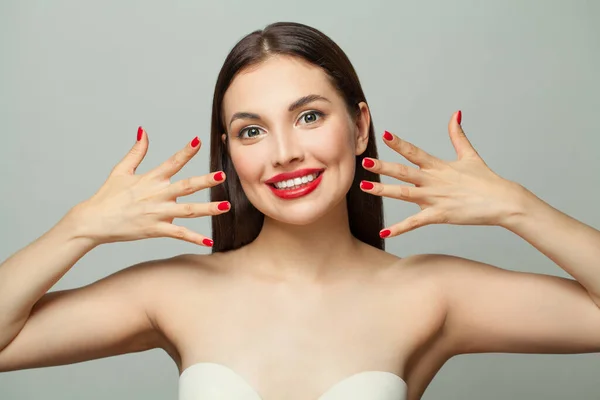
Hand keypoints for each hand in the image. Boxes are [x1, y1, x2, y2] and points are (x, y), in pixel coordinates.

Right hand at [69, 127, 228, 245]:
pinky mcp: (155, 229)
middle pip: (186, 186)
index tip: (198, 141)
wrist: (93, 221)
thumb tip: (143, 131)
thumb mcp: (121, 170)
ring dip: (208, 209)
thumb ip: (136, 151)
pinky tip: (209, 241)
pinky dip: (194, 238)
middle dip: (205, 181)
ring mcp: (157, 213)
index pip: (172, 162)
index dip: (186, 151)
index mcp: (151, 179)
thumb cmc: (107, 196)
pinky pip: (178, 233)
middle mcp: (157, 195)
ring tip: (226, 207)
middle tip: (222, 175)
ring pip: (188, 211)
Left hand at [360, 111, 523, 237]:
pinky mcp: (440, 215)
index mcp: (439, 166)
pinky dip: (399, 228)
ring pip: (404, 194)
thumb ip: (458, 135)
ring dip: (383, 190)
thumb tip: (455, 113)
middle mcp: (434, 180)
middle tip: (364, 162)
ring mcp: (436, 198)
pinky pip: (415, 222)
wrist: (503, 201)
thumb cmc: (486, 180)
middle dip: (383, 167)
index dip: (399, 144)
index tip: (384, 135)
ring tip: (364, 187)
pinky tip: (384, 232)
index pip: (414, 152)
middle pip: (404, 172)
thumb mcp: (469, 155)